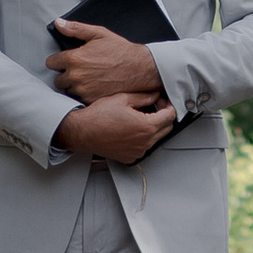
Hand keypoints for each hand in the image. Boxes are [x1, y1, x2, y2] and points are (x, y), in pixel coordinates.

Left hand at [49, 17, 165, 106]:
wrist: (139, 68)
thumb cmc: (120, 51)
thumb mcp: (98, 34)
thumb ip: (75, 29)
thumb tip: (59, 23)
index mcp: (74, 59)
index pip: (51, 63)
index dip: (58, 60)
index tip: (65, 60)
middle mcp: (76, 76)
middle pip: (58, 80)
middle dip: (66, 75)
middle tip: (80, 70)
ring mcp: (83, 90)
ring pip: (68, 90)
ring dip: (74, 86)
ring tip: (88, 78)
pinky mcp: (91, 100)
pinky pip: (79, 99)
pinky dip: (84, 94)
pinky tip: (94, 87)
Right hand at [56, 94, 176, 164]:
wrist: (81, 132)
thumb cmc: (97, 117)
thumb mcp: (123, 99)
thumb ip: (144, 96)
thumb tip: (155, 95)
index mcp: (146, 127)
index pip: (171, 115)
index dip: (167, 104)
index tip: (161, 100)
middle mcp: (144, 142)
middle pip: (167, 128)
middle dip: (163, 115)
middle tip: (152, 106)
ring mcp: (137, 152)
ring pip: (156, 138)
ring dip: (153, 126)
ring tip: (138, 116)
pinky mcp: (130, 157)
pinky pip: (144, 147)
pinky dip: (142, 137)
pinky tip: (130, 127)